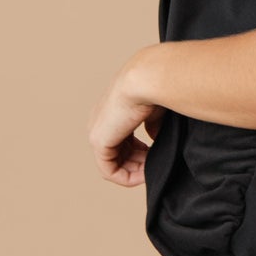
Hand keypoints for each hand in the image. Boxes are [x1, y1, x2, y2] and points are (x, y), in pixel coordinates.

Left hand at [88, 54, 166, 187]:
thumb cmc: (157, 86)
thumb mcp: (154, 110)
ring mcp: (97, 131)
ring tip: (152, 169)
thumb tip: (153, 138)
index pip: (124, 139)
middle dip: (139, 162)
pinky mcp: (98, 141)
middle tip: (156, 163)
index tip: (158, 153)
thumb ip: (152, 126)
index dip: (142, 151)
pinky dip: (128, 176)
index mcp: (113, 111)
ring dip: (134, 171)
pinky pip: (110, 170)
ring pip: (113, 164)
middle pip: (119, 153)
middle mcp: (101, 121)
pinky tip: (144, 174)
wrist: (148, 78)